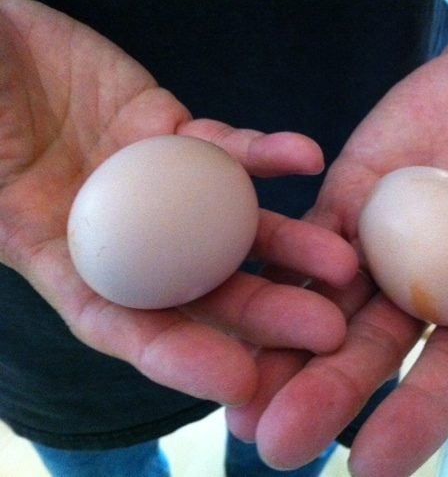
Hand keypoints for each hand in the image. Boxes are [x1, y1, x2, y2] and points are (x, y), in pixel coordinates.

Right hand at [0, 0, 356, 405]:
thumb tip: (11, 220)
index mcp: (58, 253)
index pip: (122, 323)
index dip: (178, 357)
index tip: (240, 382)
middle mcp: (119, 230)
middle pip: (200, 286)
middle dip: (265, 313)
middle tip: (327, 333)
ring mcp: (154, 183)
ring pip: (230, 224)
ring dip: (291, 245)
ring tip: (345, 263)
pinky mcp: (176, 134)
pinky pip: (228, 148)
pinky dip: (267, 155)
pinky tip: (307, 155)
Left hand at [228, 12, 447, 476]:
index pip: (446, 373)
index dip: (415, 417)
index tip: (375, 466)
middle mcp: (421, 286)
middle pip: (368, 353)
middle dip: (326, 398)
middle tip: (281, 446)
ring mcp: (376, 247)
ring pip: (323, 310)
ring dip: (283, 355)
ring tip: (242, 404)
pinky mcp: (343, 205)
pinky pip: (303, 244)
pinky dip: (274, 276)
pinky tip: (239, 314)